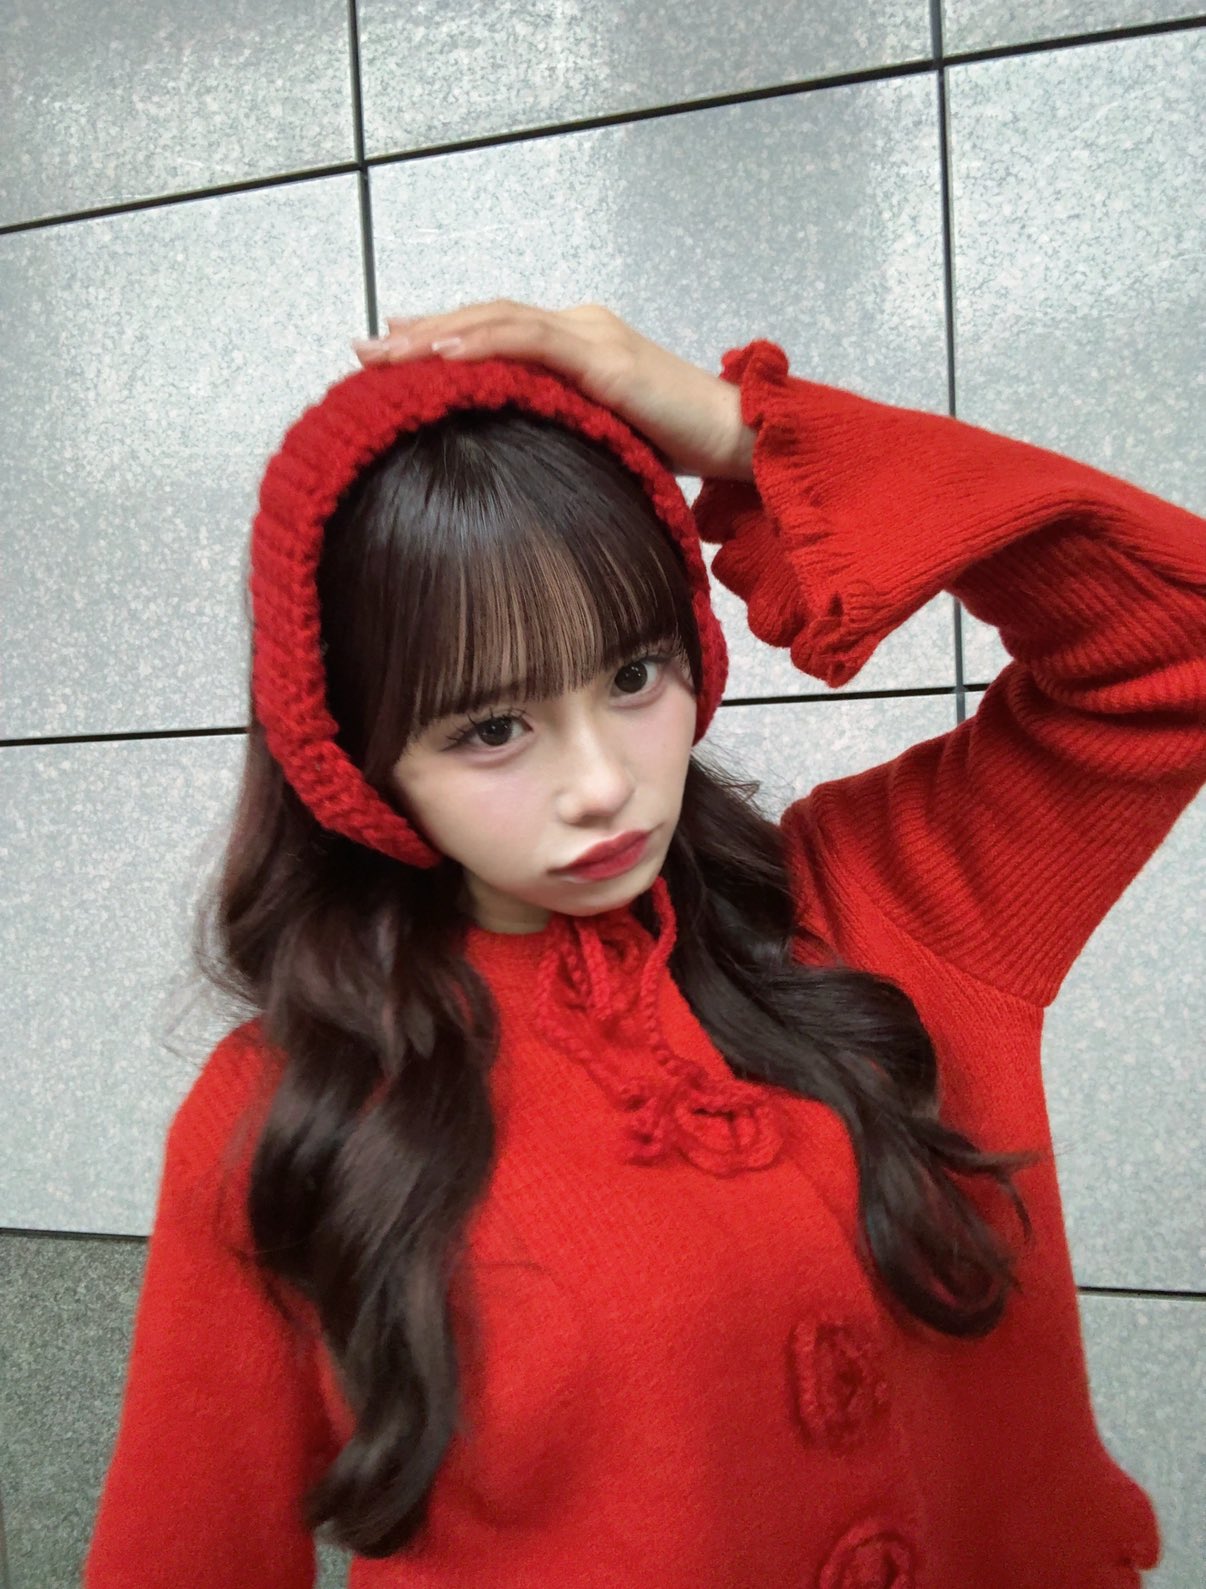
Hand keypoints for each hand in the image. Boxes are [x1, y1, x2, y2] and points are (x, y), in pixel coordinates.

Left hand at [352, 300, 754, 481]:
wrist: (741, 442)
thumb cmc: (680, 449)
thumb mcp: (603, 438)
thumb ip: (561, 430)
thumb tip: (510, 460)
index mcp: (579, 343)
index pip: (497, 330)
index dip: (441, 336)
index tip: (390, 352)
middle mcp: (581, 327)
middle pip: (487, 317)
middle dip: (422, 332)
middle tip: (365, 350)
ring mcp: (594, 337)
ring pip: (500, 321)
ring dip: (438, 334)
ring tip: (387, 350)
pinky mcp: (606, 360)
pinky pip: (533, 341)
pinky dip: (485, 341)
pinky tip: (445, 352)